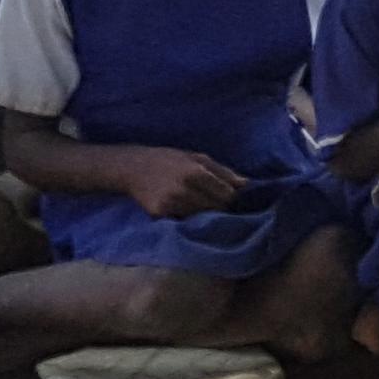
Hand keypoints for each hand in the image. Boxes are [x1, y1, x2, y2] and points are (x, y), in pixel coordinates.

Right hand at [107, 145, 242, 216]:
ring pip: (200, 217)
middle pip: (215, 208)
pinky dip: (186, 217)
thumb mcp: (196, 157)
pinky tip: (180, 207)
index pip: (226, 195)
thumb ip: (222, 171)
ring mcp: (170, 204)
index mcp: (196, 172)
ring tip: (194, 202)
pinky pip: (183, 221)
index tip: (225, 196)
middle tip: (211, 200)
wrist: (132, 168)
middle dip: (218, 206)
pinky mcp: (159, 214)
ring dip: (202, 213)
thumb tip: (247, 185)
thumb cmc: (169, 160)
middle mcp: (184, 189)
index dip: (229, 197)